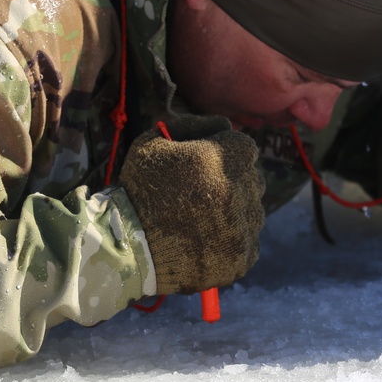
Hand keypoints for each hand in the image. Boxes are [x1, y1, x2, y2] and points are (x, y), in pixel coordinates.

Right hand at [119, 115, 265, 293]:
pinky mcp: (243, 257)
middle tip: (200, 193)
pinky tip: (206, 240)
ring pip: (252, 210)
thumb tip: (225, 124)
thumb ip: (192, 125)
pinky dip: (232, 240)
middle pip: (251, 178)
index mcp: (223, 158)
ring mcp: (245, 227)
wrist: (129, 247)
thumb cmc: (139, 188)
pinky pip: (248, 241)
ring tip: (200, 219)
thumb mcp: (154, 142)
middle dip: (231, 180)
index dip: (223, 153)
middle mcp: (241, 190)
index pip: (244, 146)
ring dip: (234, 210)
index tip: (204, 166)